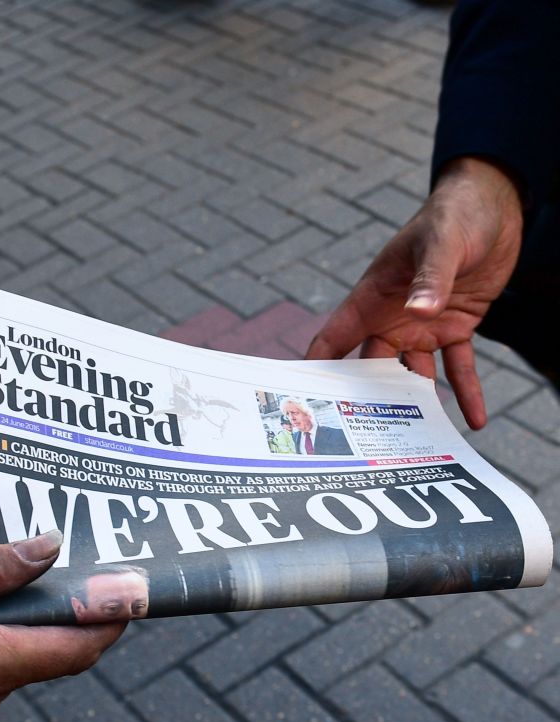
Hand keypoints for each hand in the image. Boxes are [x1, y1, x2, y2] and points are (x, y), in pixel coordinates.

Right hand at [306, 157, 523, 428]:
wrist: (495, 206)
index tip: (301, 396)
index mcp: (373, 297)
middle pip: (371, 367)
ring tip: (416, 440)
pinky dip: (467, 392)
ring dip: (417, 404)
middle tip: (359, 437)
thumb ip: (431, 277)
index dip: (318, 364)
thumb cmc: (455, 214)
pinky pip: (459, 368)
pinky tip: (475, 420)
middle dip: (365, 399)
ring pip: (413, 375)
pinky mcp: (456, 328)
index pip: (336, 336)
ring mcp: (422, 327)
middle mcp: (391, 318)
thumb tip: (422, 312)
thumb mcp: (441, 241)